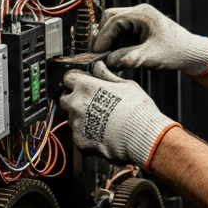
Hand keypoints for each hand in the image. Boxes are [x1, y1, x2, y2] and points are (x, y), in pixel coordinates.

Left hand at [59, 62, 178, 167]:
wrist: (142, 137)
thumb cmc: (137, 109)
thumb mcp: (126, 85)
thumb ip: (107, 75)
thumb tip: (99, 67)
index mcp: (86, 87)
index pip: (68, 78)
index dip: (76, 79)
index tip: (83, 82)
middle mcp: (76, 104)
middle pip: (65, 98)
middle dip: (75, 98)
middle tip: (91, 101)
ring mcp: (76, 124)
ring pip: (72, 117)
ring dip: (81, 116)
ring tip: (101, 119)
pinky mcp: (79, 141)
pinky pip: (78, 134)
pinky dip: (86, 133)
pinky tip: (102, 132)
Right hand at [93, 4, 207, 75]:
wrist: (191, 53)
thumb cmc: (176, 51)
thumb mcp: (150, 57)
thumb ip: (128, 58)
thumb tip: (108, 62)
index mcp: (142, 14)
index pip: (113, 20)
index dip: (103, 37)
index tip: (97, 53)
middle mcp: (139, 13)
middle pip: (110, 19)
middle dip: (104, 37)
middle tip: (99, 55)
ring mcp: (139, 20)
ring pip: (114, 26)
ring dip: (110, 42)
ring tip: (109, 59)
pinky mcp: (139, 29)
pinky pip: (121, 33)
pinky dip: (117, 45)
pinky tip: (117, 58)